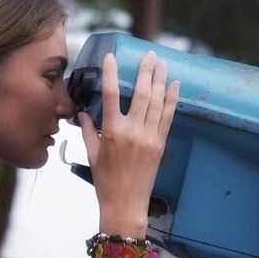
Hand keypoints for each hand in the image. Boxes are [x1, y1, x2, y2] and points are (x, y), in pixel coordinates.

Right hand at [79, 50, 178, 239]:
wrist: (125, 204)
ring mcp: (149, 137)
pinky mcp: (160, 144)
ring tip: (162, 63)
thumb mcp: (92, 154)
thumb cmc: (105, 181)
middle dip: (145, 71)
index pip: (110, 95)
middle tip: (149, 54)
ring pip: (156, 102)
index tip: (111, 57)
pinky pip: (167, 117)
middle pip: (140, 93)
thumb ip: (89, 130)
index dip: (111, 73)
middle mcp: (133, 131)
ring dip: (160, 80)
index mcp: (112, 132)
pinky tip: (174, 86)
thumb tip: (84, 113)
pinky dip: (172, 100)